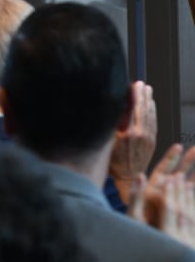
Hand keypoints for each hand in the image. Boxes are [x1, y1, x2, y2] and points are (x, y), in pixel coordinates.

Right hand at [111, 81, 156, 203]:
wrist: (128, 177)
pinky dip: (153, 113)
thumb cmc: (113, 162)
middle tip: (142, 83)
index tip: (133, 85)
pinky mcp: (152, 142)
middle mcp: (139, 135)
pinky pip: (153, 123)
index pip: (131, 110)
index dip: (133, 96)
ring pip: (149, 116)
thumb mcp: (107, 144)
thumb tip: (117, 111)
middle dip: (142, 95)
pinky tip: (151, 105)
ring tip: (148, 90)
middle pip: (142, 110)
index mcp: (127, 134)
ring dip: (148, 101)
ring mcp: (148, 139)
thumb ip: (113, 127)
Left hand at [130, 143, 194, 229]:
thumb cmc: (136, 232)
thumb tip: (140, 175)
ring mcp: (174, 203)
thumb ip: (136, 195)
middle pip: (177, 174)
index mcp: (152, 192)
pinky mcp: (181, 213)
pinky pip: (191, 200)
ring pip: (187, 185)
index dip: (170, 158)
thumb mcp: (134, 213)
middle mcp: (163, 195)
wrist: (146, 247)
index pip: (163, 171)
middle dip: (187, 161)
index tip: (178, 146)